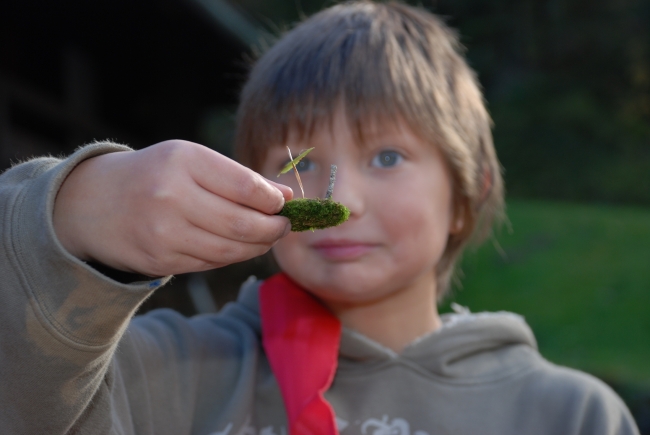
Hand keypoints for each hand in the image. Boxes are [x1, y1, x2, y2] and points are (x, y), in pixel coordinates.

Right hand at [53, 140, 292, 275]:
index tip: (284, 203)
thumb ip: (237, 177)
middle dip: (273, 228)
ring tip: (268, 236)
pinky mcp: (160, 259)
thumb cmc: (155, 174)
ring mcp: (164, 232)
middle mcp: (171, 196)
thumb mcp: (190, 160)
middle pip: (242, 223)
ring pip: (230, 249)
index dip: (272, 200)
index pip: (245, 186)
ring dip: (258, 246)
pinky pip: (211, 262)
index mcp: (183, 161)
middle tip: (285, 226)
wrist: (93, 202)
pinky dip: (233, 256)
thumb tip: (285, 197)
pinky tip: (241, 246)